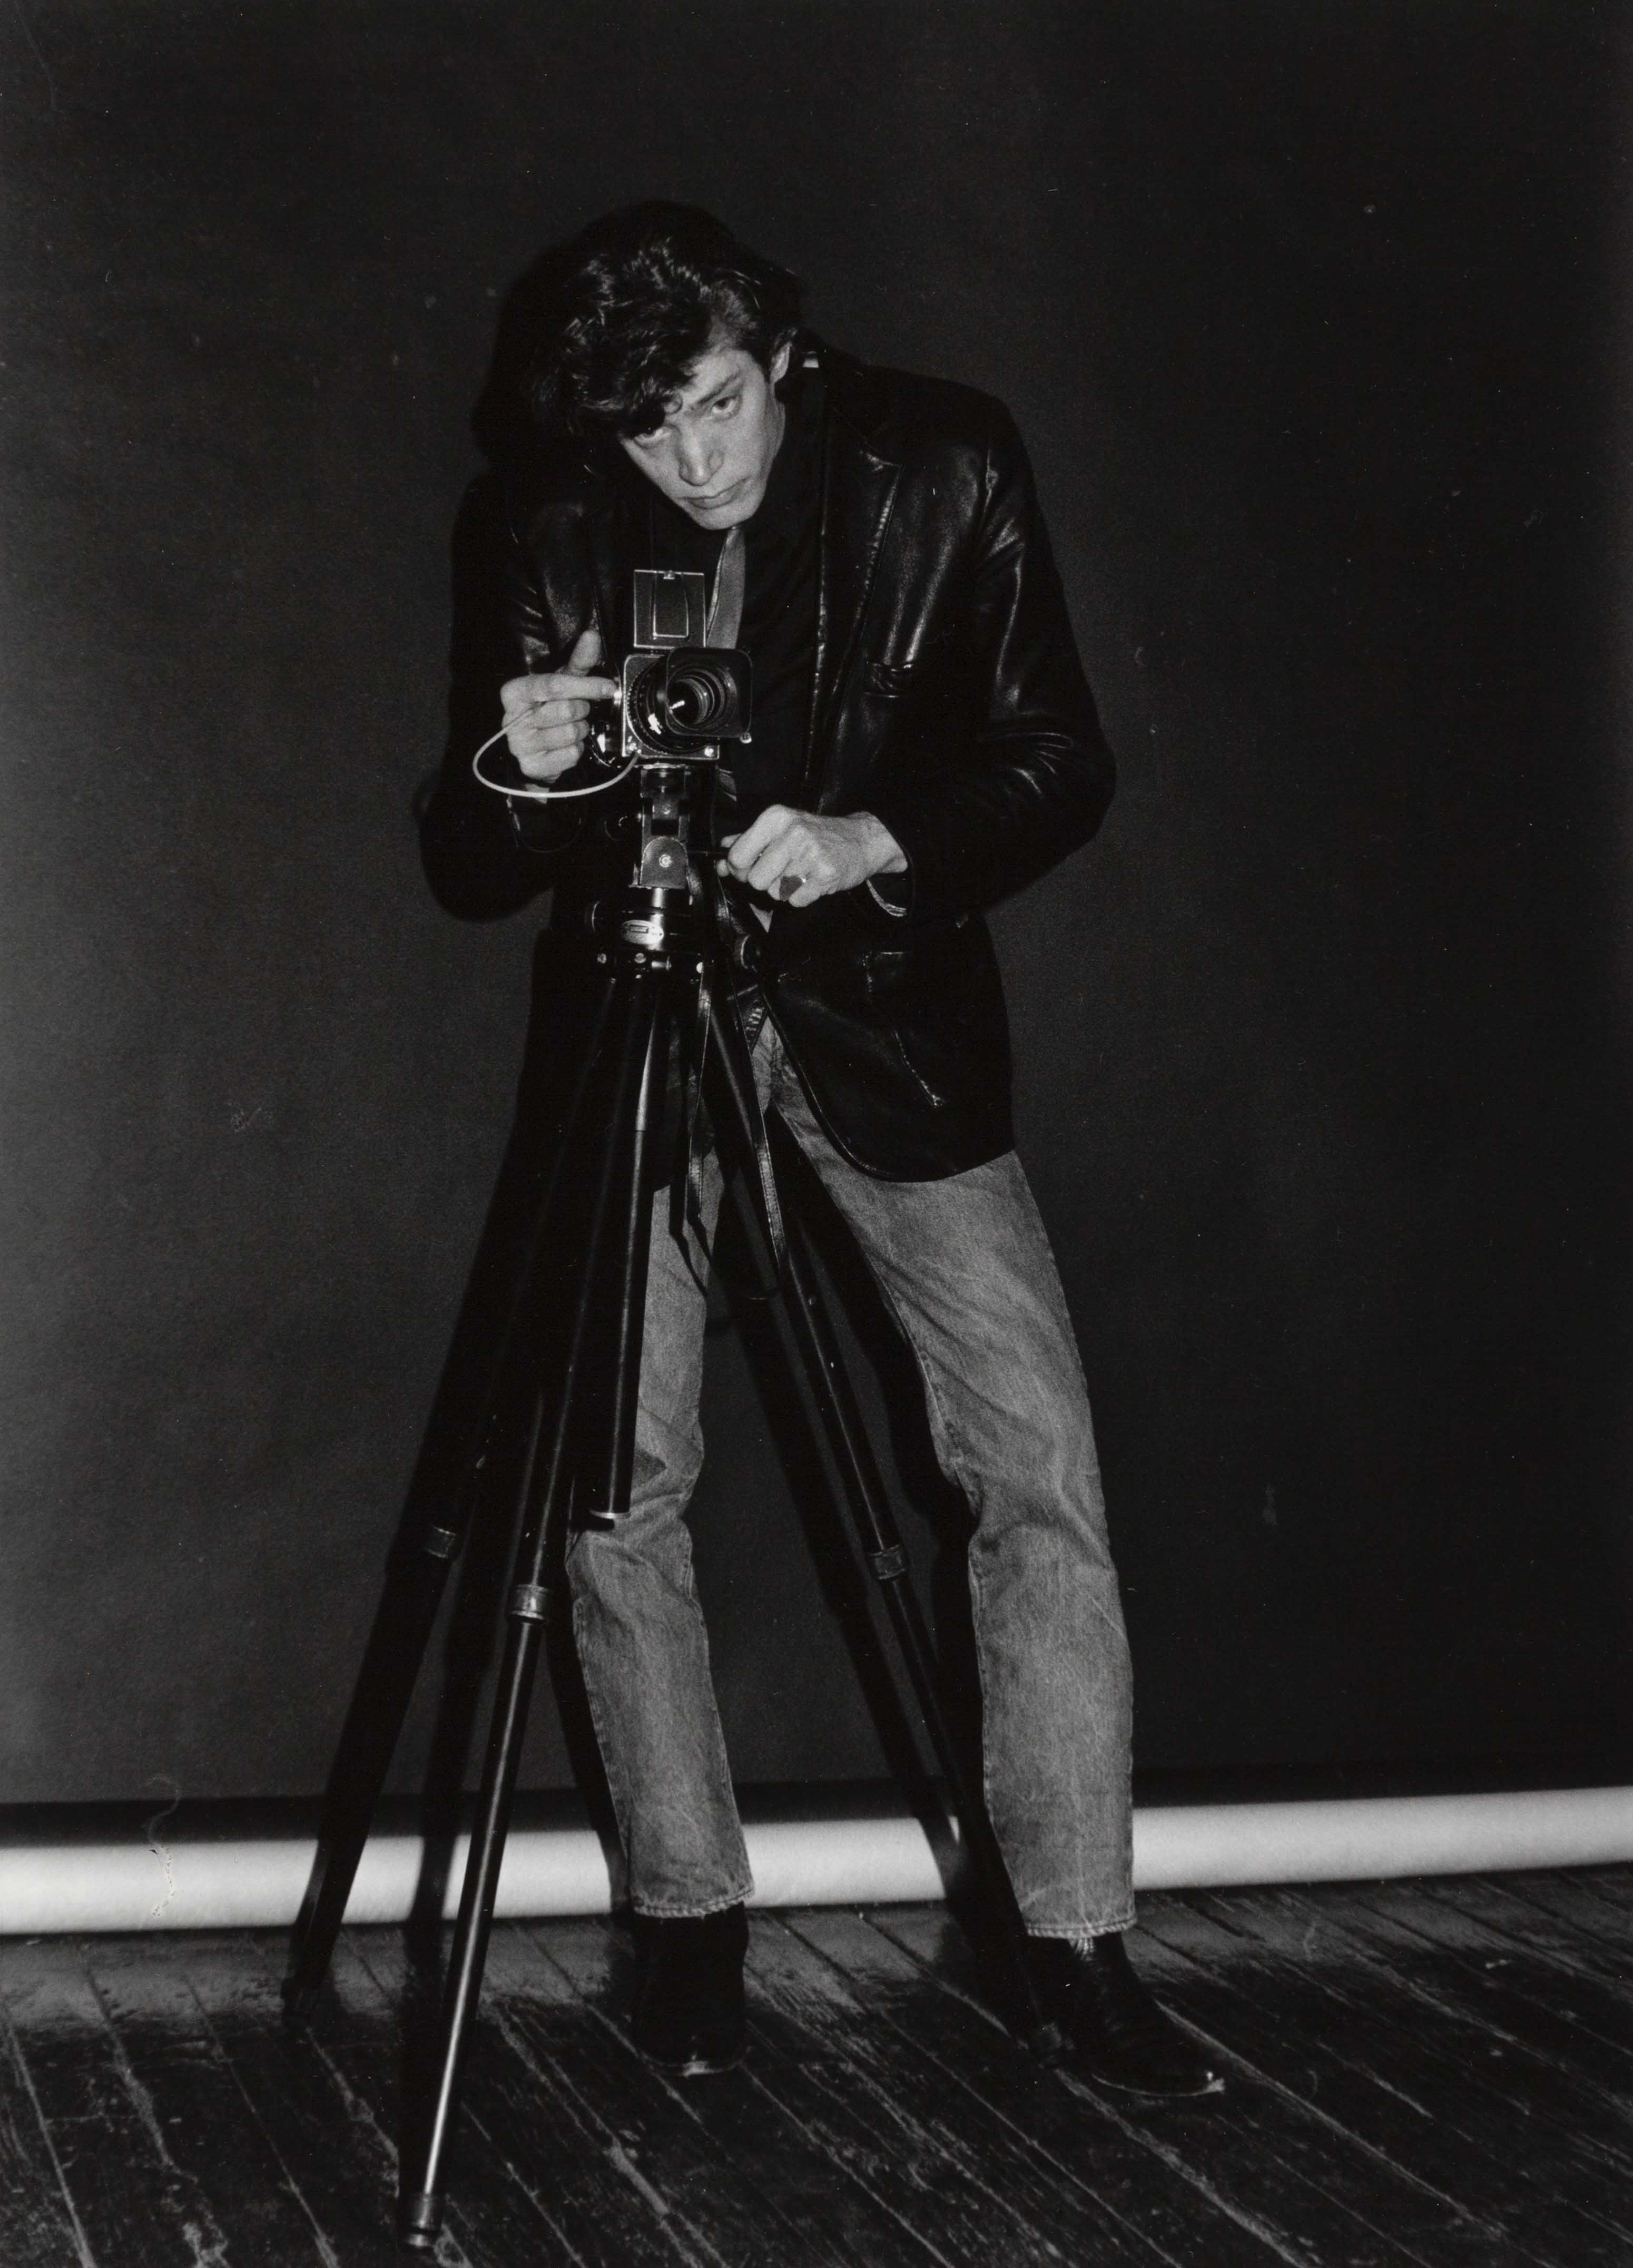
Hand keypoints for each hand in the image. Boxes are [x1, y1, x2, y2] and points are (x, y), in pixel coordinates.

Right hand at [499, 628, 618, 783]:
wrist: (533, 750)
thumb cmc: (547, 709)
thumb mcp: (559, 683)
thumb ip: (577, 662)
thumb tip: (592, 636)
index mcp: (514, 691)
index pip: (555, 685)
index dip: (586, 686)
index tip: (608, 687)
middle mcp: (512, 718)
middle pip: (566, 709)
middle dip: (581, 711)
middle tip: (576, 712)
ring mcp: (520, 745)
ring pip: (571, 734)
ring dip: (580, 731)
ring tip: (569, 728)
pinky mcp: (532, 766)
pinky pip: (571, 755)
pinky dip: (576, 750)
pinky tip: (565, 746)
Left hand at [717, 806, 906, 906]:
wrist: (861, 840)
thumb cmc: (818, 835)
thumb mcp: (782, 826)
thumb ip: (748, 840)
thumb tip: (721, 856)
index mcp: (776, 818)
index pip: (737, 855)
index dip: (738, 868)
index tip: (748, 867)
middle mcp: (792, 833)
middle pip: (755, 879)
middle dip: (764, 881)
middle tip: (780, 872)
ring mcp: (810, 854)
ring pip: (774, 892)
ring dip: (784, 889)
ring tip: (800, 873)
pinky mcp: (824, 875)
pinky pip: (795, 900)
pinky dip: (801, 896)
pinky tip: (811, 881)